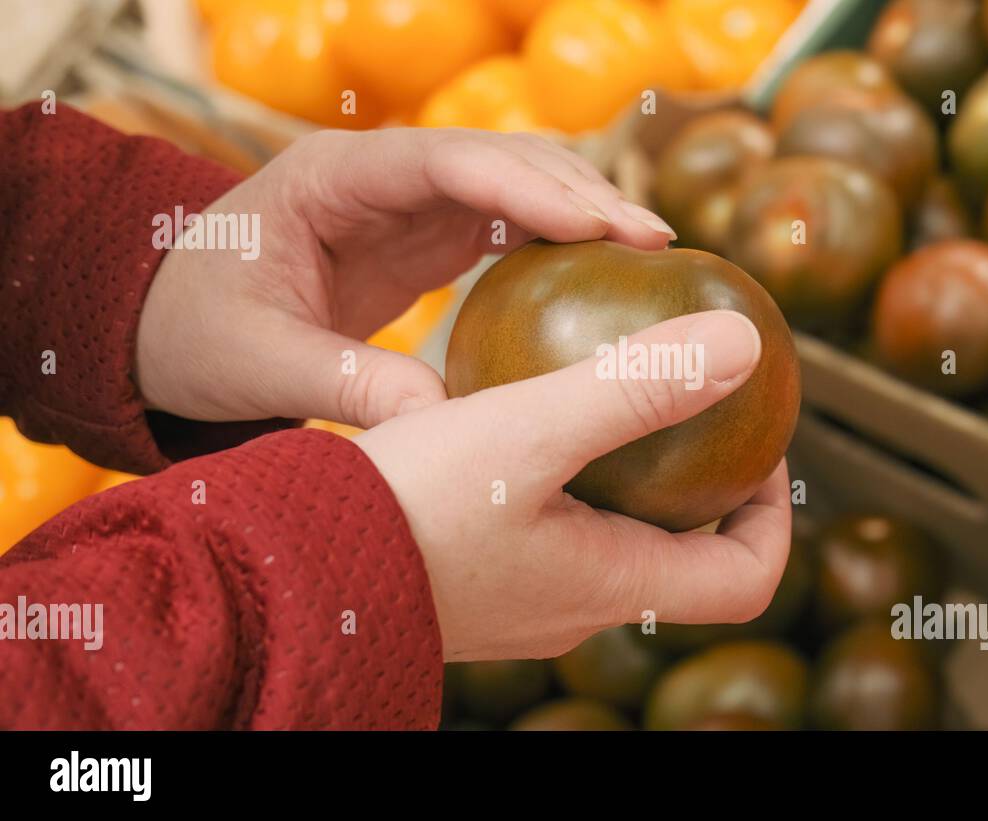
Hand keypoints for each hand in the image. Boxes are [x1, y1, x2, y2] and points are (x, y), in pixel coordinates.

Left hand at [136, 128, 675, 428]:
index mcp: (329, 179)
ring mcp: (409, 204)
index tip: (595, 222)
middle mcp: (379, 177)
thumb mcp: (256, 363)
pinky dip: (560, 242)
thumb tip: (444, 424)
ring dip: (582, 211)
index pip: (442, 162)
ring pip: (515, 184)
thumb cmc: (193, 332)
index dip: (524, 184)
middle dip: (577, 190)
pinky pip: (508, 226)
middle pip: (498, 158)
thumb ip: (345, 386)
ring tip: (649, 254)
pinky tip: (605, 274)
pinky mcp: (426, 239)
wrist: (168, 328)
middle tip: (651, 239)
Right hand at [354, 310, 790, 660]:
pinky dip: (566, 476)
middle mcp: (573, 606)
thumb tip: (744, 345)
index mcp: (610, 586)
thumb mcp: (528, 429)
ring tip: (616, 396)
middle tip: (695, 408)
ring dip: (631, 476)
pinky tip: (528, 410)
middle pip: (683, 557)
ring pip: (612, 538)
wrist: (281, 567)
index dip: (773, 517)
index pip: (745, 581)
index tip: (760, 447)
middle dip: (703, 485)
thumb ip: (639, 387)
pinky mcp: (472, 579)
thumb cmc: (406, 508)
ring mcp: (522, 598)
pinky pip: (548, 527)